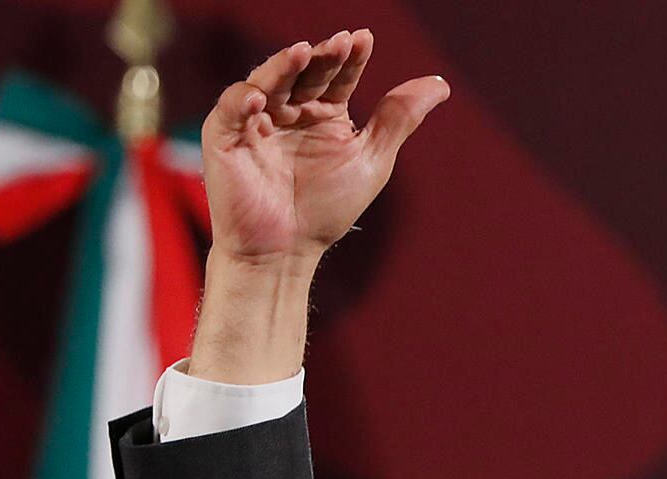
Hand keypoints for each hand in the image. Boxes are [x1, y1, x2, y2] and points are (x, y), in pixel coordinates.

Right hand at [203, 30, 449, 268]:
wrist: (289, 251)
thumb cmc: (328, 208)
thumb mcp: (371, 158)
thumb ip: (399, 118)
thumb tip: (440, 84)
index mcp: (323, 113)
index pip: (337, 76)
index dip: (349, 58)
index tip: (364, 39)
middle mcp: (289, 110)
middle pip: (304, 74)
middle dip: (321, 58)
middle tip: (340, 43)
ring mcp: (256, 121)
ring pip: (267, 83)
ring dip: (283, 67)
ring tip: (303, 51)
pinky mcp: (226, 138)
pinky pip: (231, 112)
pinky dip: (242, 101)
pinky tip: (259, 97)